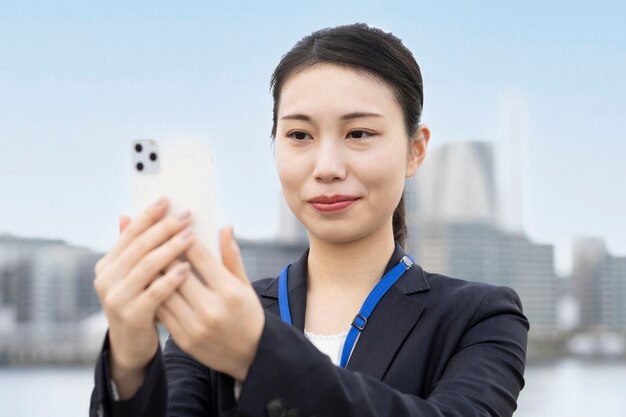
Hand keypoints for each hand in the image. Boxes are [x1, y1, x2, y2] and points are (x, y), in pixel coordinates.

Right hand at [93, 197, 194, 396]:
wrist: (132, 344)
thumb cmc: (139, 302)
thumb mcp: (133, 275)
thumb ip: (132, 249)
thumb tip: (125, 215)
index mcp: (107, 264)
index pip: (130, 233)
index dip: (148, 216)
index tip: (167, 200)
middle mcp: (106, 279)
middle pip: (140, 246)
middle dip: (164, 228)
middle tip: (186, 216)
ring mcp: (116, 298)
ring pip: (147, 266)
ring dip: (171, 248)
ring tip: (190, 236)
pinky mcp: (131, 315)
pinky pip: (155, 292)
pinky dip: (171, 279)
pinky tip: (187, 268)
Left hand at [156, 225, 264, 381]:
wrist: (251, 355)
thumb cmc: (248, 313)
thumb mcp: (245, 284)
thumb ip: (232, 256)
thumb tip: (225, 227)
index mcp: (229, 291)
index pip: (200, 258)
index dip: (184, 239)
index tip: (173, 225)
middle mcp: (211, 309)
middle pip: (177, 273)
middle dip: (163, 252)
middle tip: (151, 235)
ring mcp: (195, 326)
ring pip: (164, 292)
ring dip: (152, 273)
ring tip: (144, 256)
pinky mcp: (184, 339)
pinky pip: (161, 312)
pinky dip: (153, 295)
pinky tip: (147, 283)